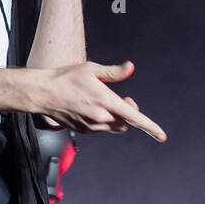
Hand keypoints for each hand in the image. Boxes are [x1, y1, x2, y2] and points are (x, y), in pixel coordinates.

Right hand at [23, 60, 166, 141]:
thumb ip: (113, 72)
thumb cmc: (65, 79)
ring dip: (116, 118)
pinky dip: (103, 121)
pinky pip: (101, 129)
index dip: (150, 127)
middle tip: (121, 99)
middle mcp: (100, 117)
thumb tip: (130, 67)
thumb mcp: (91, 69)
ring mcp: (91, 126)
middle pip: (126, 122)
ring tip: (103, 103)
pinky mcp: (83, 130)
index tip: (161, 136)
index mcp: (105, 100)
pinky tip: (90, 108)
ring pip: (114, 127)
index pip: (134, 117)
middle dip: (128, 112)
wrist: (43, 93)